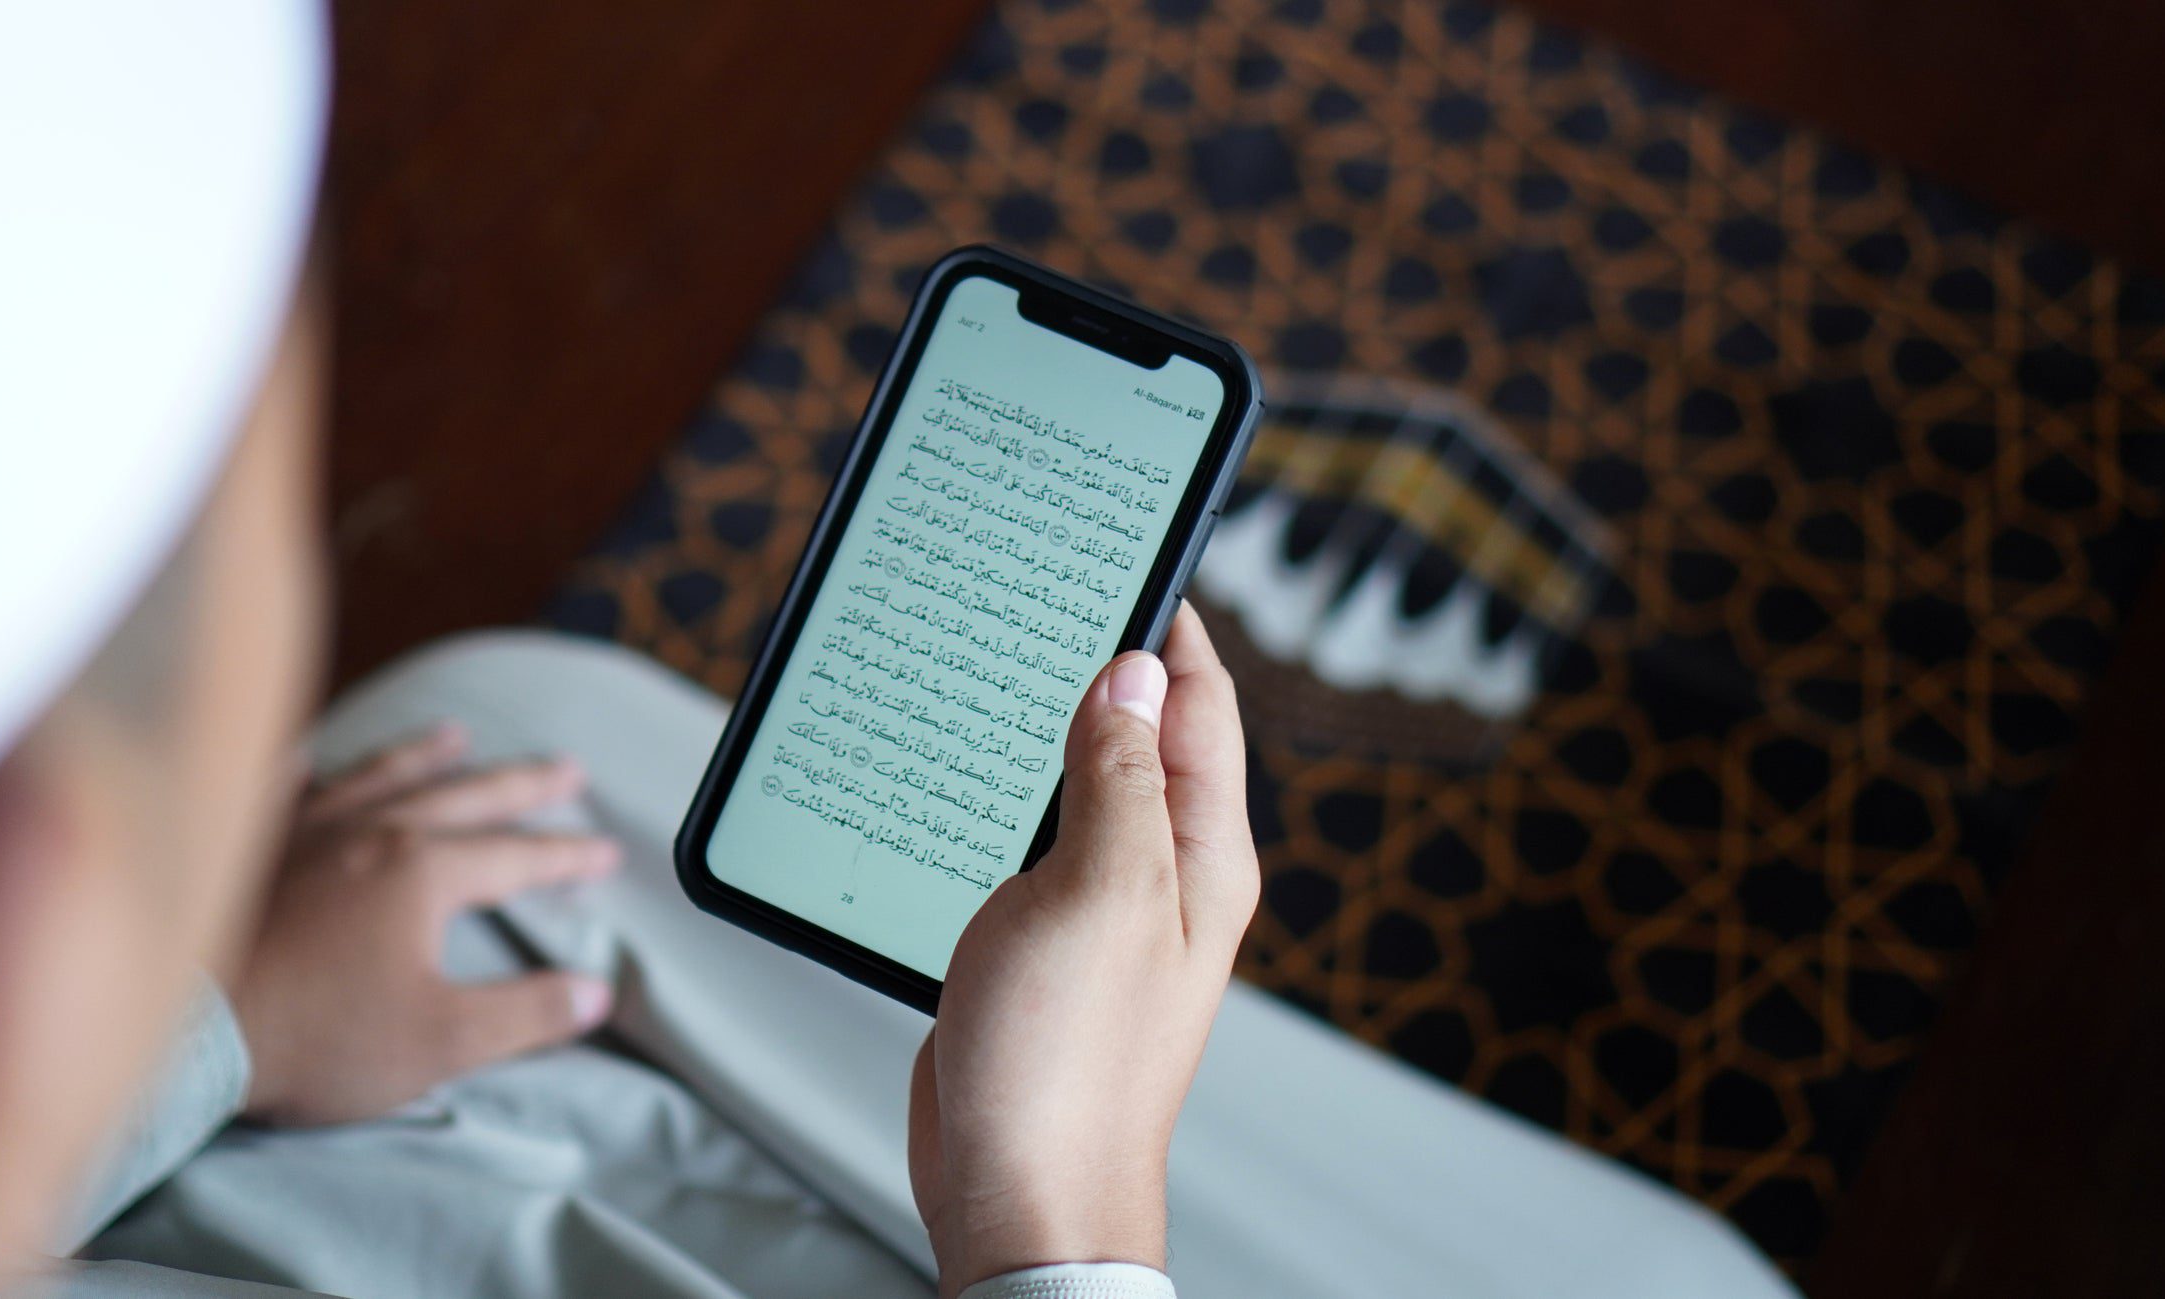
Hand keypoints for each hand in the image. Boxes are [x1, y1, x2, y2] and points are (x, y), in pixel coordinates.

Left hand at [229, 723, 619, 1124]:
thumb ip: (527, 1014)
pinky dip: (300, 767)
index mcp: (423, 872)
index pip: (516, 855)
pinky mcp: (239, 845)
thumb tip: (595, 994)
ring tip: (455, 735)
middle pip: (462, 795)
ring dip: (423, 756)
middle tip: (566, 768)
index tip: (607, 852)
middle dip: (521, 784)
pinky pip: (277, 788)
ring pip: (375, 775)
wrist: (182, 1030)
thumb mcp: (442, 1041)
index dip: (568, 856)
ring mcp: (299, 829)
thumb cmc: (315, 1036)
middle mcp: (368, 831)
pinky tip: (307, 754)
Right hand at [908, 604, 1258, 1293]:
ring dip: (1047, 730)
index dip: (1168, 623)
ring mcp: (1103, 910)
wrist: (1020, 1190)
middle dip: (1101, 663)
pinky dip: (1004, 796)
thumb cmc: (1071, 1060)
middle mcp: (1164, 875)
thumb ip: (1120, 776)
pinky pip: (1032, 844)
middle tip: (1047, 593)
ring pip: (1081, 787)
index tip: (1128, 553)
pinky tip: (961, 774)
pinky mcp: (1043, 943)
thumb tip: (1131, 675)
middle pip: (1144, 736)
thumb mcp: (1101, 889)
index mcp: (1203, 852)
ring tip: (999, 661)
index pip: (1202, 703)